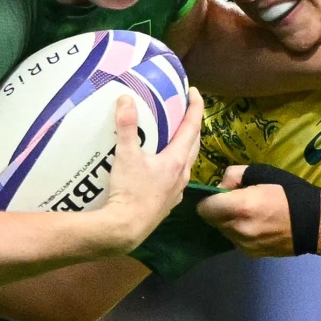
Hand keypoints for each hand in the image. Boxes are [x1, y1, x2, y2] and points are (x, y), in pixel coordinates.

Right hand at [101, 88, 203, 252]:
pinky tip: (161, 166)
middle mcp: (183, 174)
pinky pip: (176, 177)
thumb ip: (126, 125)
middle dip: (192, 125)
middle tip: (184, 110)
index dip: (195, 107)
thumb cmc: (129, 191)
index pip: (192, 126)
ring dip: (184, 146)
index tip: (193, 91)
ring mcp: (177, 190)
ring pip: (187, 162)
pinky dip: (174, 164)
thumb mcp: (125, 155)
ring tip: (173, 136)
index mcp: (177, 159)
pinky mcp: (168, 202)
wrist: (125, 229)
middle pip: (194, 143)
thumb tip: (126, 98)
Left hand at [196, 165, 294, 257]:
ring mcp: (243, 244)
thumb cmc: (288, 193)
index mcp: (240, 207)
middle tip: (235, 201)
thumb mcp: (261, 173)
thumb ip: (234, 176)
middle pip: (211, 220)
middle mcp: (238, 229)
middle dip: (218, 209)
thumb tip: (220, 186)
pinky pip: (234, 239)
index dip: (208, 199)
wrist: (314, 223)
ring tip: (247, 213)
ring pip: (222, 230)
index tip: (218, 194)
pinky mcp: (250, 254)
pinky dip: (239, 231)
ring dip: (228, 221)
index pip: (204, 207)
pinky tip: (256, 225)